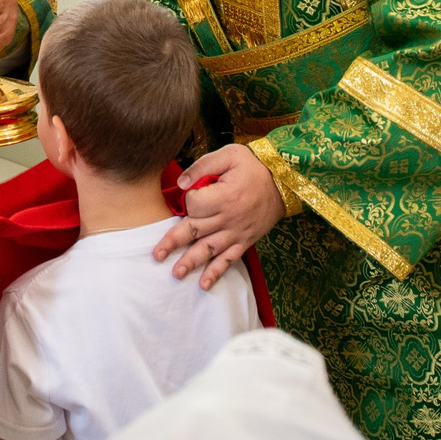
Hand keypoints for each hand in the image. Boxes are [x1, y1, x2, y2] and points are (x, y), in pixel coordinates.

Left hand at [152, 143, 281, 288]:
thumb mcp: (230, 155)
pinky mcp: (244, 242)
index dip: (188, 199)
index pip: (195, 204)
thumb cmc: (254, 166)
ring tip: (176, 274)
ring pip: (209, 250)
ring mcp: (237, 233)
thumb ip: (203, 166)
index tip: (191, 192)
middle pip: (195, 231)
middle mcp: (229, 218)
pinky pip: (229, 260)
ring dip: (191, 262)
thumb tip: (181, 183)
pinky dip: (217, 273)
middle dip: (173, 242)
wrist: (284, 182)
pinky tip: (204, 284)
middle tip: (156, 255)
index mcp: (225, 196)